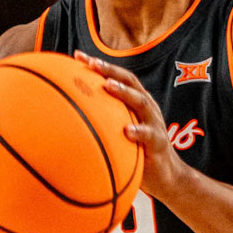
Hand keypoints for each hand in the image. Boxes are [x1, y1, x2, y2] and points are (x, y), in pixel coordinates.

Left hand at [77, 54, 188, 201]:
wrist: (166, 176)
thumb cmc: (137, 152)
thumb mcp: (119, 133)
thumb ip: (102, 122)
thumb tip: (67, 120)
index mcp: (136, 102)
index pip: (117, 77)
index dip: (100, 65)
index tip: (78, 56)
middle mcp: (146, 107)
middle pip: (129, 81)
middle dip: (110, 70)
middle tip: (92, 64)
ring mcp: (154, 123)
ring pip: (140, 102)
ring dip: (124, 92)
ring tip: (108, 86)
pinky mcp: (159, 142)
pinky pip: (149, 135)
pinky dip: (138, 131)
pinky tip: (127, 132)